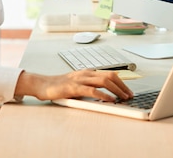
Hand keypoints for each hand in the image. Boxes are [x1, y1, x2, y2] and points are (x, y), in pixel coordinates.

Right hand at [15, 70, 133, 101]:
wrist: (43, 84)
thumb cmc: (60, 86)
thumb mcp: (78, 85)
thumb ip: (90, 87)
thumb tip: (105, 95)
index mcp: (88, 72)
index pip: (109, 74)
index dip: (121, 82)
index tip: (128, 91)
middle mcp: (86, 73)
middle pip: (110, 76)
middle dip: (122, 86)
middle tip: (129, 95)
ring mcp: (80, 79)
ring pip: (104, 81)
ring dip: (116, 90)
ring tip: (123, 98)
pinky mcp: (74, 87)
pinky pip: (92, 90)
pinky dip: (103, 95)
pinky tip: (109, 100)